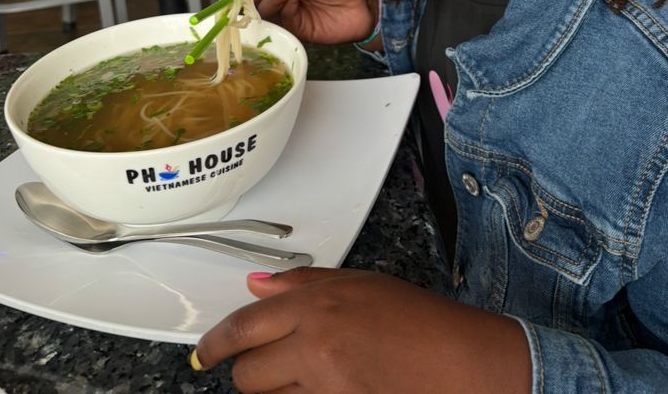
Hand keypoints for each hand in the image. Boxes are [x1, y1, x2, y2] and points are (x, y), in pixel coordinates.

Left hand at [194, 267, 530, 392]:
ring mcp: (325, 389)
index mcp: (317, 307)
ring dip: (278, 388)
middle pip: (247, 373)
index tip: (207, 349)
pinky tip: (323, 386)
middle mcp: (315, 348)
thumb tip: (259, 285)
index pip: (243, 327)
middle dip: (249, 369)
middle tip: (262, 362)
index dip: (217, 342)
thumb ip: (304, 285)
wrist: (460, 366)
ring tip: (309, 372)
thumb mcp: (361, 284)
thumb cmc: (420, 323)